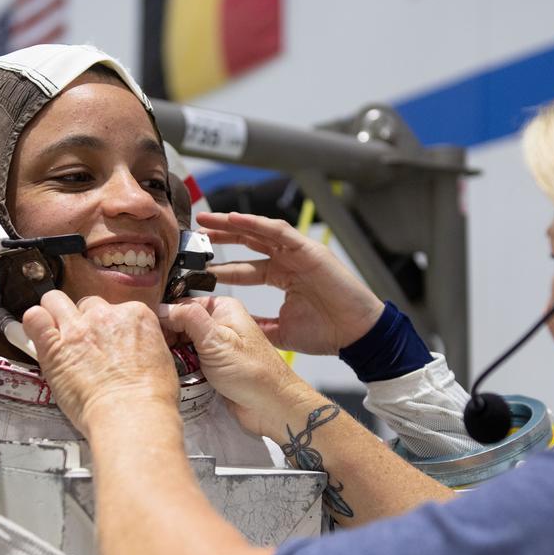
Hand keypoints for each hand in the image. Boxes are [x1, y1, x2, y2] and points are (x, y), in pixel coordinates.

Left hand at [23, 293, 179, 434]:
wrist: (132, 414)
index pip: (115, 308)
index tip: (107, 339)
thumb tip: (134, 347)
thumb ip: (142, 343)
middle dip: (84, 320)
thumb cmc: (149, 397)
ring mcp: (78, 329)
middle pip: (87, 304)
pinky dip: (33, 323)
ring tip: (56, 332)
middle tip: (84, 342)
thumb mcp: (160, 359)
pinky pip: (34, 318)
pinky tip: (37, 334)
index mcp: (135, 315)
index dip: (109, 325)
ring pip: (56, 300)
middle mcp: (106, 315)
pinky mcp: (54, 346)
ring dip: (55, 313)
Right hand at [160, 296, 315, 436]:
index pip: (181, 304)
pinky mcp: (211, 367)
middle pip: (178, 325)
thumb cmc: (255, 374)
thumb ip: (188, 319)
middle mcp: (218, 324)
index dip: (164, 317)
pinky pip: (187, 363)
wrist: (271, 408)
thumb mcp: (217, 341)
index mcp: (222, 308)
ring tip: (170, 366)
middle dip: (168, 339)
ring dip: (173, 357)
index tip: (152, 332)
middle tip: (161, 353)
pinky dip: (180, 369)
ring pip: (180, 346)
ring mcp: (214, 347)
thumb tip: (162, 308)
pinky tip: (176, 376)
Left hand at [196, 211, 385, 353]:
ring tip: (208, 221)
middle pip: (248, 243)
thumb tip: (230, 326)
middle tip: (195, 234)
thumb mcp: (281, 332)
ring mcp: (298, 253)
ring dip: (233, 224)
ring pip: (260, 231)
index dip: (220, 267)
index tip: (195, 269)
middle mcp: (287, 261)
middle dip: (222, 237)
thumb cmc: (327, 332)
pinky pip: (279, 231)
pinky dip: (257, 223)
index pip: (244, 268)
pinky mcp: (310, 249)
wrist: (357, 335)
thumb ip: (257, 324)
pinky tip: (235, 219)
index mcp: (281, 277)